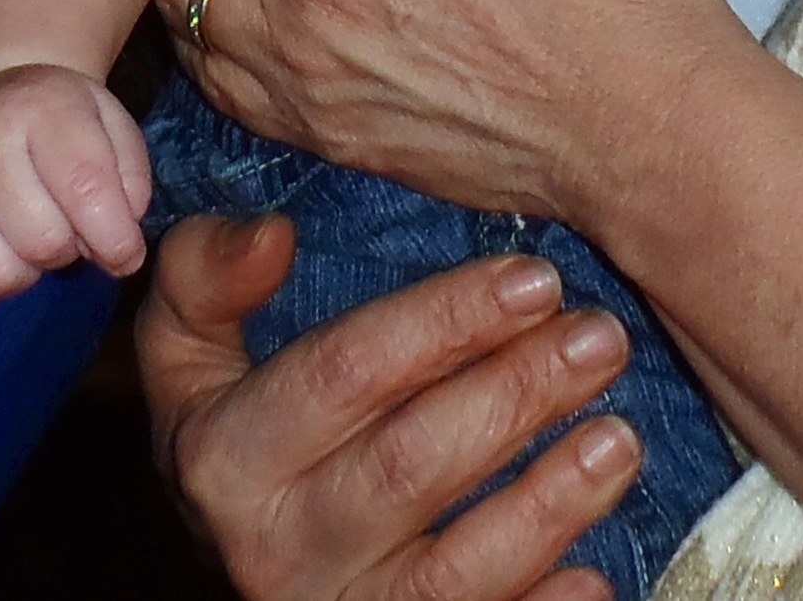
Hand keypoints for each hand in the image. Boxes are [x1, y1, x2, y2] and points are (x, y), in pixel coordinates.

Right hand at [0, 62, 153, 319]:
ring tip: (21, 239)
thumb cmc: (58, 126)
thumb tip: (120, 251)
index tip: (123, 253)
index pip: (87, 192)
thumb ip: (129, 184)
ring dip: (22, 274)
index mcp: (40, 108)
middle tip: (59, 225)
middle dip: (66, 249)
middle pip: (43, 243)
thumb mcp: (110, 128)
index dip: (116, 240)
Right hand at [139, 214, 641, 600]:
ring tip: (619, 438)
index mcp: (225, 458)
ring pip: (453, 575)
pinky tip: (597, 574)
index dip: (443, 322)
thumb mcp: (182, 355)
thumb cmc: (234, 437)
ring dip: (546, 506)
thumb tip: (272, 235)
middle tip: (600, 341)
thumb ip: (203, 279)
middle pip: (409, 467)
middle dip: (515, 396)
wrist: (232, 570)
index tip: (533, 278)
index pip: (343, 375)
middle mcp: (274, 550)